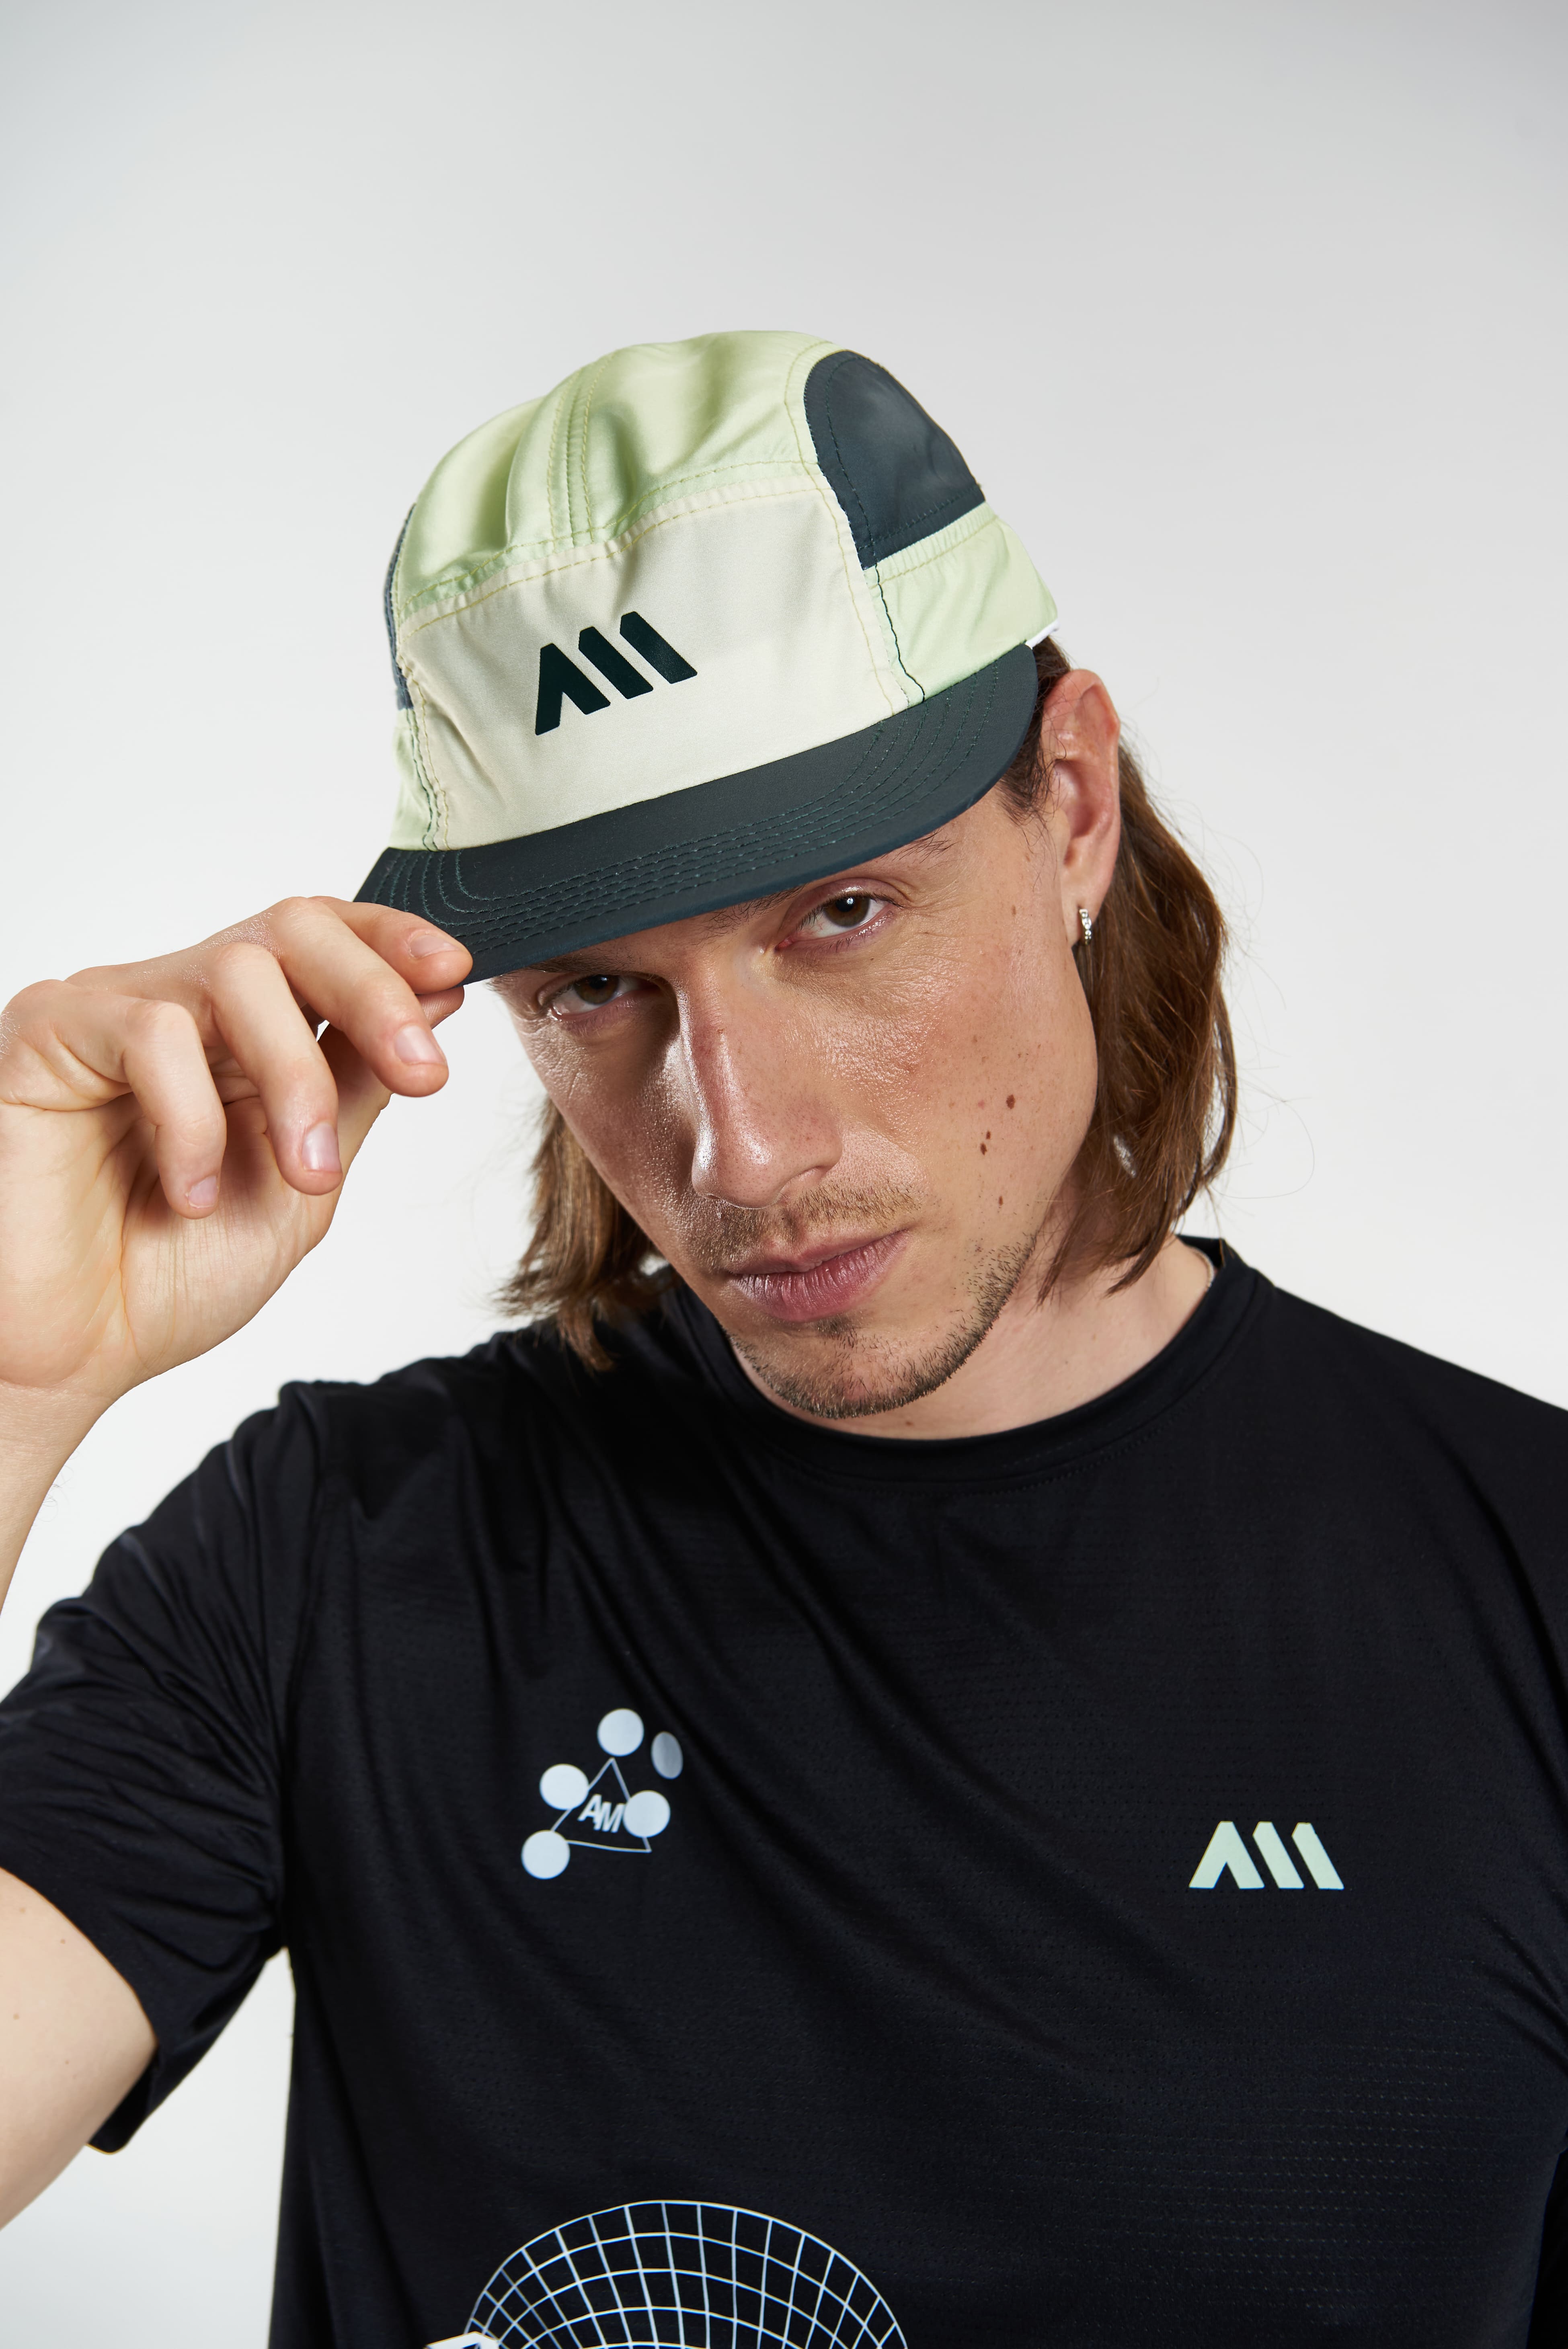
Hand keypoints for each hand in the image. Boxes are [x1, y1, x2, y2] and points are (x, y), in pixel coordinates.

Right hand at [0, 897, 470, 1436]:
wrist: (71, 1354)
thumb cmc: (169, 1275)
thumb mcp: (303, 1182)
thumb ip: (356, 1087)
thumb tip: (437, 998)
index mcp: (239, 1032)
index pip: (320, 941)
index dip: (390, 942)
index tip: (456, 972)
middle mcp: (176, 1002)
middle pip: (289, 931)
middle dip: (373, 994)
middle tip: (423, 1072)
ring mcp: (109, 1008)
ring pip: (233, 973)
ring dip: (294, 1079)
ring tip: (303, 1176)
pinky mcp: (47, 1031)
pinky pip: (150, 1031)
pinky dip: (193, 1116)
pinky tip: (189, 1192)